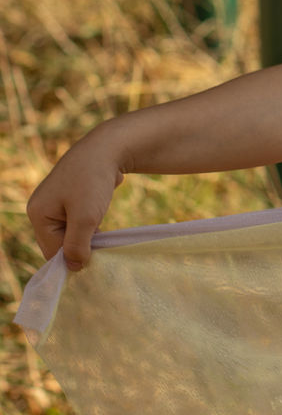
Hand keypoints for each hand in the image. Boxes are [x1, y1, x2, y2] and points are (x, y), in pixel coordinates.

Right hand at [27, 127, 125, 270]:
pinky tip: (101, 216)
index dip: (74, 256)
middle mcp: (42, 207)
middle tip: (101, 241)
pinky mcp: (71, 196)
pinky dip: (91, 222)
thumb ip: (77, 246)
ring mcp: (56, 200)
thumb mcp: (86, 218)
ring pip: (71, 232)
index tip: (95, 257)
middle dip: (80, 244)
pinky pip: (78, 219)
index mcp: (37, 213)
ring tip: (102, 227)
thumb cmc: (93, 181)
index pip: (52, 251)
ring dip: (87, 234)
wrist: (110, 147)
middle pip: (59, 242)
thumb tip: (74, 267)